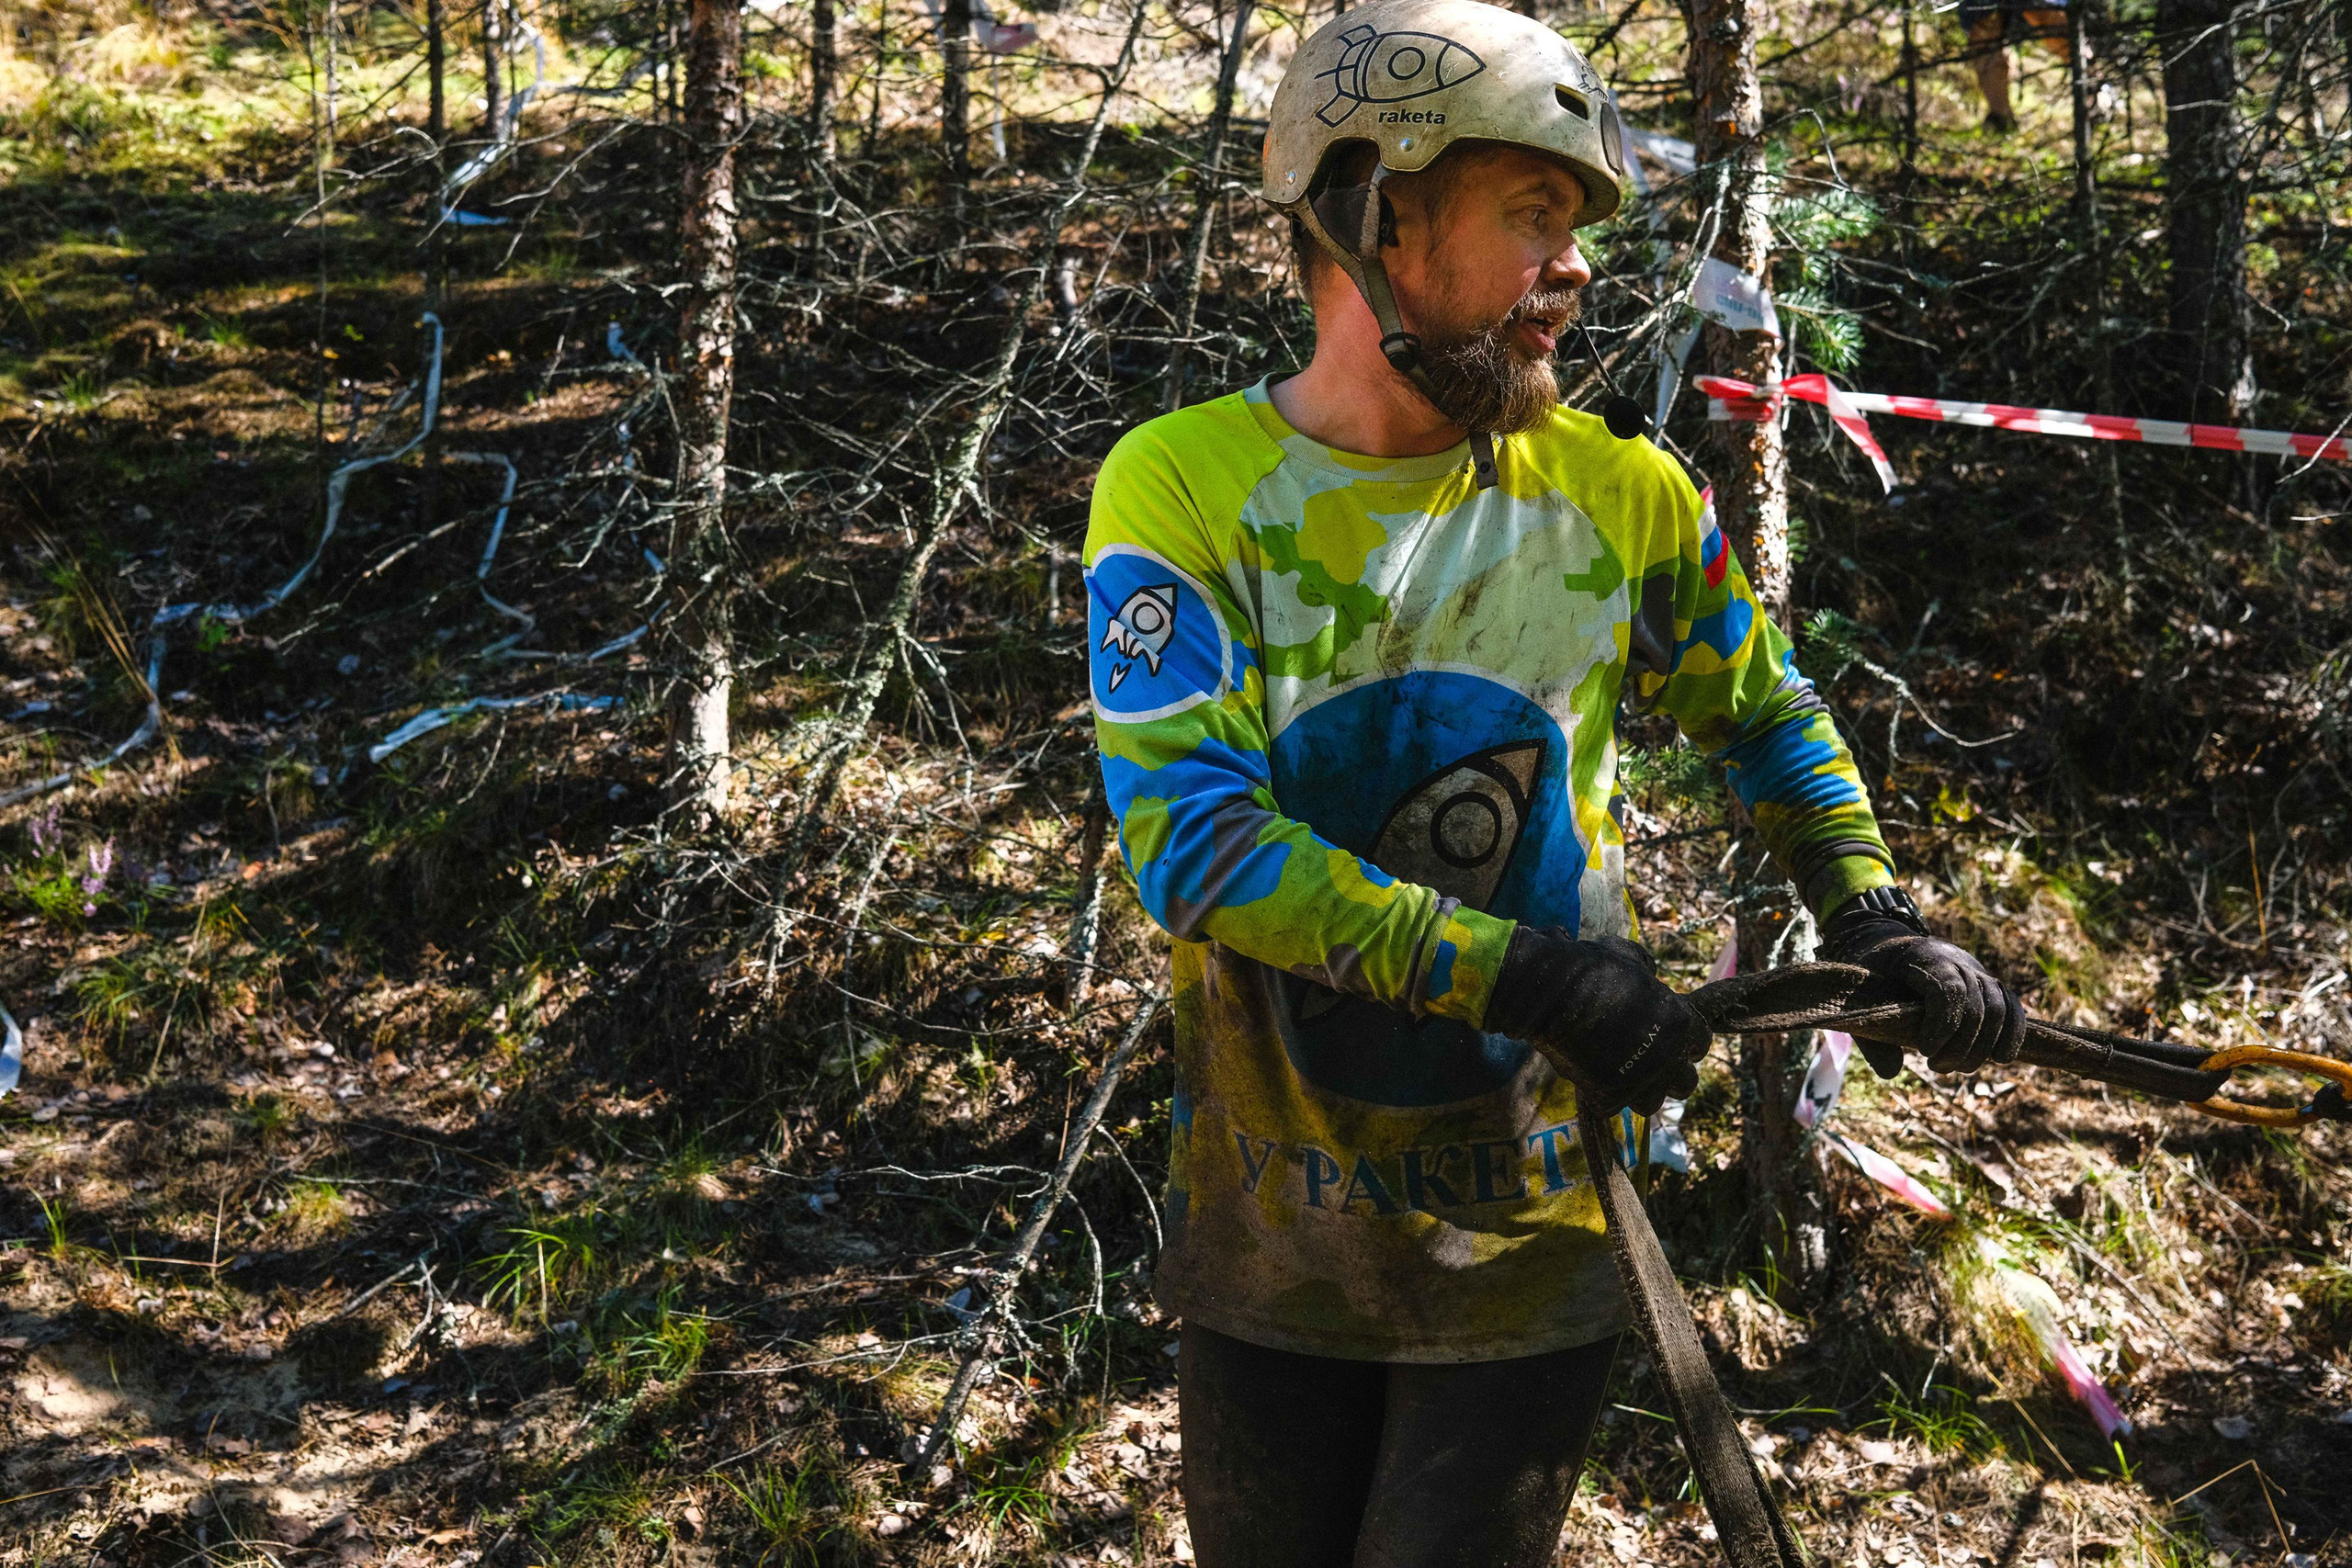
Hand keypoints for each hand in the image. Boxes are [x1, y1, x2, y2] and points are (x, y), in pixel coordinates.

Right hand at [1482, 926, 1712, 1115]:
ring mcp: (1639, 1080)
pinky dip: (1607, 1095)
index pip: (1700, 1043)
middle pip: (1686, 1082)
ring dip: (1641, 1090)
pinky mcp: (1609, 1095)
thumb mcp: (1630, 956)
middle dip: (1670, 1072)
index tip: (1667, 1037)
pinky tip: (1595, 1078)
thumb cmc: (1592, 968)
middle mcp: (1667, 1056)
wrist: (1551, 993)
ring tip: (1624, 1077)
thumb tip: (1650, 976)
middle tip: (1650, 1062)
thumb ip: (1648, 972)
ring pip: (1653, 1101)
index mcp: (1680, 1022)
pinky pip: (1616, 1105)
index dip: (1684, 1039)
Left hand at [1823, 890, 2022, 1076]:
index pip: (1949, 989)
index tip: (1926, 1052)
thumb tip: (1892, 1073)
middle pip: (1977, 1004)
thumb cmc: (1869, 971)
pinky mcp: (1987, 983)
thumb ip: (1870, 1035)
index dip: (1943, 1024)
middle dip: (1962, 1045)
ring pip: (1998, 1006)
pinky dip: (2012, 1031)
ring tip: (1959, 1068)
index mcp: (1921, 957)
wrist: (1887, 942)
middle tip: (1936, 1067)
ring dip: (1983, 1045)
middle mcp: (1955, 959)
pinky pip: (2011, 1005)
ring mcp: (1975, 970)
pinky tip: (2001, 1057)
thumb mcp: (1856, 997)